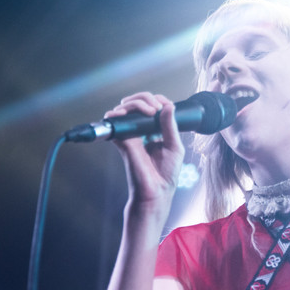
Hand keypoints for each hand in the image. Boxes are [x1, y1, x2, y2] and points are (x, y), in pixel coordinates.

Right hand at [104, 92, 184, 212]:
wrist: (156, 191)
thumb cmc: (166, 174)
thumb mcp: (175, 146)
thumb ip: (171, 126)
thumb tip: (168, 105)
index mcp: (154, 130)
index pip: (151, 105)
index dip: (157, 100)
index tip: (165, 105)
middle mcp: (140, 130)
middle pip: (136, 103)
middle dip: (145, 98)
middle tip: (156, 108)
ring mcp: (130, 135)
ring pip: (125, 108)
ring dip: (136, 103)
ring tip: (149, 111)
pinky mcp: (122, 142)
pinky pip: (115, 123)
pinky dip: (117, 114)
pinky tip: (126, 114)